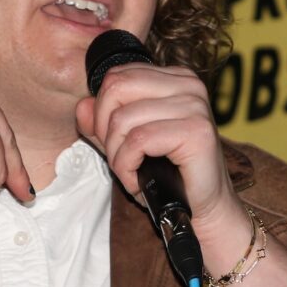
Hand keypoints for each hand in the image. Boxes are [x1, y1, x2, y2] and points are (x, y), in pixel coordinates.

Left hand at [73, 63, 242, 238]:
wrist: (203, 210)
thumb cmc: (168, 176)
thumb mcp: (126, 145)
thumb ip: (102, 124)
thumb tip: (82, 106)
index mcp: (175, 78)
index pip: (117, 76)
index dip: (102, 111)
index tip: (113, 142)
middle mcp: (188, 85)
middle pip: (116, 89)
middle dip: (105, 129)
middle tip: (118, 158)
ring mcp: (195, 106)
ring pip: (123, 118)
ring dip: (117, 156)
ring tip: (131, 173)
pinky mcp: (196, 132)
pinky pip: (138, 140)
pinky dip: (128, 166)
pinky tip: (138, 181)